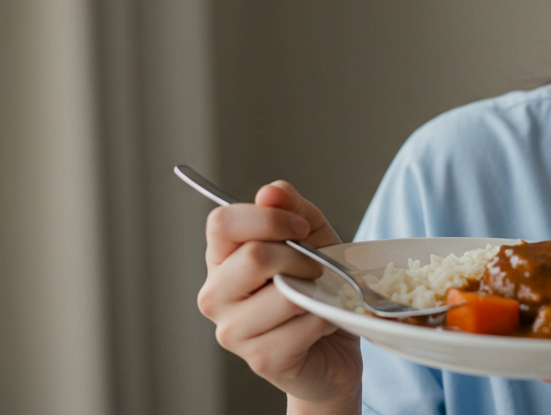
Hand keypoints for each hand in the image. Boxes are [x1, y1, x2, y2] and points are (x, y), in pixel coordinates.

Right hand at [197, 181, 361, 410]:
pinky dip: (325, 317)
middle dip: (300, 256)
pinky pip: (302, 325)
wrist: (334, 347)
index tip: (300, 228)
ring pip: (281, 293)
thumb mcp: (312, 236)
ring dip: (317, 289)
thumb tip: (270, 192)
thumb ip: (292, 208)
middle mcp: (216, 295)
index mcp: (221, 259)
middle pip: (253, 256)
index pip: (222, 222)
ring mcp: (233, 331)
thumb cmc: (316, 286)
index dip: (267, 218)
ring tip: (321, 295)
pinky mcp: (260, 358)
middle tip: (317, 266)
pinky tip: (324, 321)